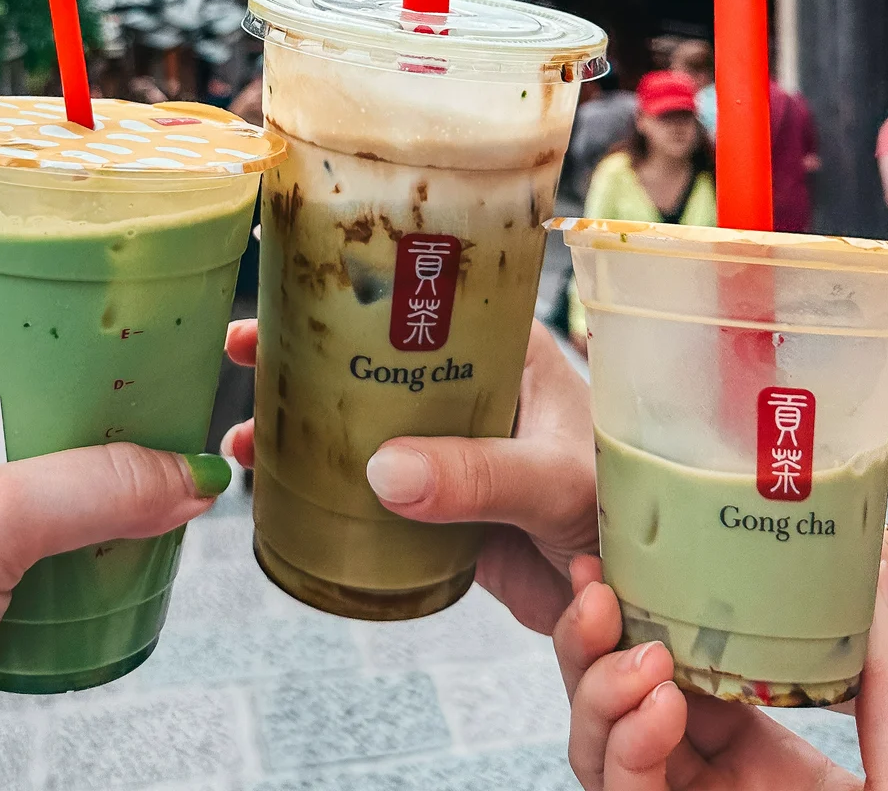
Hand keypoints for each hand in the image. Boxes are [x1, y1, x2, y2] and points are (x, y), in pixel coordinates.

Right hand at [222, 317, 596, 633]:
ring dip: (301, 425)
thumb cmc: (629, 507)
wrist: (647, 598)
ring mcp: (455, 446)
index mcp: (505, 348)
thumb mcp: (553, 477)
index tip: (283, 293)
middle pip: (373, 353)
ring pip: (363, 420)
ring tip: (244, 441)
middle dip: (302, 355)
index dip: (347, 288)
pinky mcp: (445, 506)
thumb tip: (382, 472)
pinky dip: (324, 485)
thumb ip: (479, 475)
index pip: (420, 293)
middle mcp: (473, 387)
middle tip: (240, 353)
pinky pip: (374, 485)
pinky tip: (281, 493)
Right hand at [554, 546, 887, 788]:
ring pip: (597, 752)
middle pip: (611, 706)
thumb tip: (875, 548)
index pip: (668, 672)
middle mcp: (713, 788)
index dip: (634, 611)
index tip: (615, 558)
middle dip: (589, 642)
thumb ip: (882, 655)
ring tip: (644, 656)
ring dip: (600, 692)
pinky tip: (658, 706)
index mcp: (760, 754)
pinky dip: (626, 750)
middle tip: (596, 589)